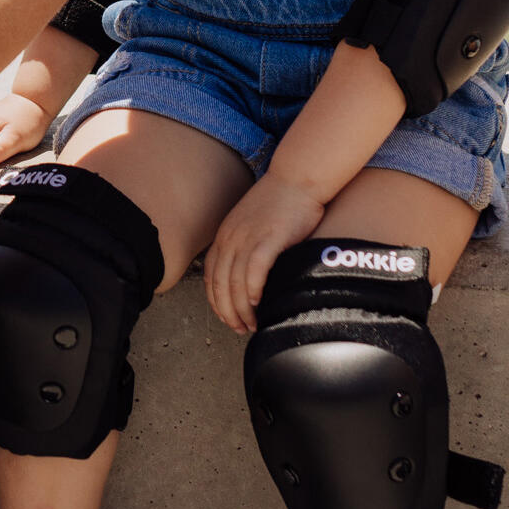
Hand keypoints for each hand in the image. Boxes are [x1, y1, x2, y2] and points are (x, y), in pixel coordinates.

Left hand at [205, 173, 326, 334]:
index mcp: (225, 236)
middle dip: (227, 312)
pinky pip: (255, 269)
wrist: (297, 179)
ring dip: (242, 308)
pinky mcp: (269, 237)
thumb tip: (248, 280)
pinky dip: (253, 289)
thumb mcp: (252, 226)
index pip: (210, 276)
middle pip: (220, 284)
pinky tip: (258, 303)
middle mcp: (231, 237)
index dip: (216, 302)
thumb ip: (246, 249)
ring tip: (251, 323)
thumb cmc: (280, 205)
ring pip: (235, 281)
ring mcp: (248, 236)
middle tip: (239, 329)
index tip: (226, 318)